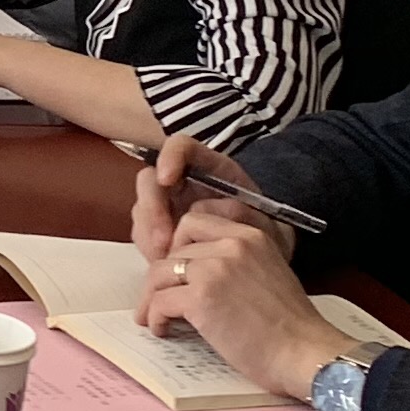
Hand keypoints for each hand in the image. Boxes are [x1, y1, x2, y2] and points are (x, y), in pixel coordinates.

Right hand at [126, 135, 272, 262]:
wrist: (265, 263)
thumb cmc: (267, 236)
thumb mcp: (265, 222)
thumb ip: (240, 212)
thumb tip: (201, 209)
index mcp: (210, 168)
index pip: (181, 147)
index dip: (169, 156)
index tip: (167, 179)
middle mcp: (183, 182)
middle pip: (150, 179)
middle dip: (152, 208)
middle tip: (163, 240)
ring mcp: (169, 205)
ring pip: (142, 208)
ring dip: (148, 232)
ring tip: (165, 258)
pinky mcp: (161, 228)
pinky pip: (143, 232)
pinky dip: (149, 247)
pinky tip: (164, 261)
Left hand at [133, 207, 353, 397]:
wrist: (306, 353)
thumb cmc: (291, 326)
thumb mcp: (268, 272)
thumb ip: (235, 262)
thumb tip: (194, 271)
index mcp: (250, 235)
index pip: (193, 222)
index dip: (178, 246)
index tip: (177, 270)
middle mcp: (231, 245)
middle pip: (172, 250)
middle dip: (162, 276)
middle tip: (160, 298)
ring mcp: (214, 269)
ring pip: (159, 273)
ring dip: (152, 297)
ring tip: (155, 317)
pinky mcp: (201, 298)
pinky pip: (160, 301)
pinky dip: (155, 317)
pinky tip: (163, 329)